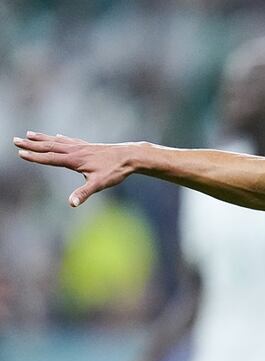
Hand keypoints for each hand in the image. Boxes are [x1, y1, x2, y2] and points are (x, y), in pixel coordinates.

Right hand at [13, 131, 135, 206]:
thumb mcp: (99, 184)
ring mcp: (81, 146)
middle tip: (15, 139)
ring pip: (57, 141)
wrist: (130, 156)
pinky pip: (70, 140)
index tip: (20, 153)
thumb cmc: (115, 171)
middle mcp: (75, 150)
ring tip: (29, 134)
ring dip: (42, 138)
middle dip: (32, 144)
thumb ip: (84, 193)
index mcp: (74, 160)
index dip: (34, 157)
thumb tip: (71, 204)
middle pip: (49, 146)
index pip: (49, 158)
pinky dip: (60, 138)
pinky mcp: (89, 146)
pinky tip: (57, 136)